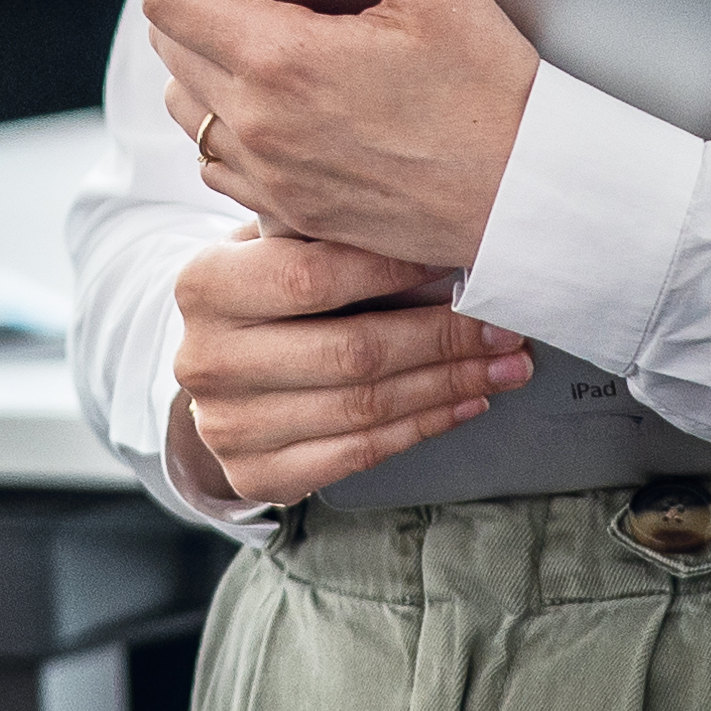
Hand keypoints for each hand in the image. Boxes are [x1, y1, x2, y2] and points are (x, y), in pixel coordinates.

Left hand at [135, 0, 539, 268]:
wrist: (527, 194)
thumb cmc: (493, 91)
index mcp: (282, 60)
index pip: (168, 0)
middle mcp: (259, 125)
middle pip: (168, 50)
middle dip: (199, 10)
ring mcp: (268, 176)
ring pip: (186, 110)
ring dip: (209, 70)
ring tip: (273, 50)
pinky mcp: (287, 210)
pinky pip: (217, 164)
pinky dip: (232, 130)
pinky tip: (287, 110)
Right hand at [167, 234, 533, 510]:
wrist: (220, 369)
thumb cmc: (266, 290)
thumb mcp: (276, 245)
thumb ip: (332, 236)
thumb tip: (440, 238)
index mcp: (204, 284)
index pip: (314, 276)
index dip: (395, 269)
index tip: (462, 262)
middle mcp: (206, 360)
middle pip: (351, 351)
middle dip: (443, 339)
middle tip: (506, 328)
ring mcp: (227, 426)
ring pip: (364, 408)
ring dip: (448, 386)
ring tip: (503, 367)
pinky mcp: (254, 474)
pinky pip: (359, 454)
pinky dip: (422, 427)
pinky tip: (463, 403)